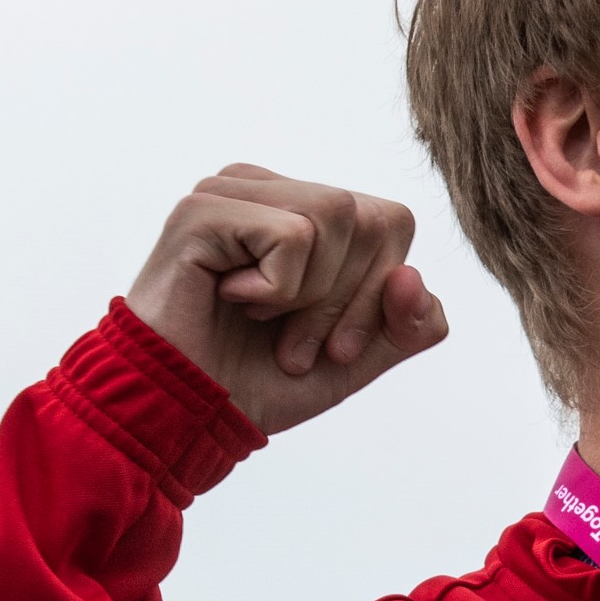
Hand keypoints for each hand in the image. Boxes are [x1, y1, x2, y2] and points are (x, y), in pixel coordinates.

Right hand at [125, 165, 447, 434]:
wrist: (185, 411)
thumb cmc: (259, 380)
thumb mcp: (356, 359)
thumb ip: (407, 325)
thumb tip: (414, 277)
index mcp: (308, 212)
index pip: (393, 222)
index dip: (382, 295)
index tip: (336, 349)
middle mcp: (273, 189)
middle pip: (374, 218)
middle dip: (349, 303)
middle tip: (295, 347)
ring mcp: (235, 191)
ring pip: (339, 216)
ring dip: (313, 297)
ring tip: (264, 322)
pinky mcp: (205, 209)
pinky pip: (293, 235)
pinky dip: (278, 290)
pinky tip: (232, 300)